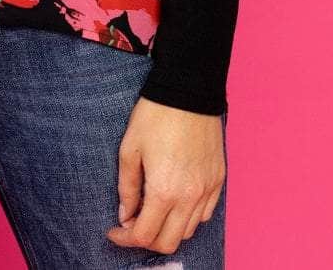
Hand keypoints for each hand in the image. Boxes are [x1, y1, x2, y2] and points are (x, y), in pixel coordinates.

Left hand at [105, 97, 224, 254]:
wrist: (189, 90)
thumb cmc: (155, 115)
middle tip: (133, 224)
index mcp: (164, 190)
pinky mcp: (218, 179)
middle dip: (146, 240)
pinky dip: (188, 217)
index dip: (125, 238)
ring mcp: (207, 189)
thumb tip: (126, 215)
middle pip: (168, 242)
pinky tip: (175, 201)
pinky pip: (205, 214)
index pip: (144, 235)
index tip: (115, 230)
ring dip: (168, 229)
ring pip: (188, 231)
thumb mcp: (129, 149)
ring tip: (153, 210)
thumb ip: (127, 188)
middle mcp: (189, 196)